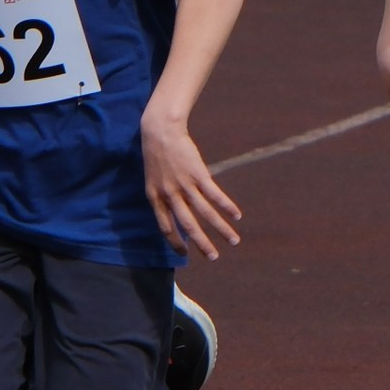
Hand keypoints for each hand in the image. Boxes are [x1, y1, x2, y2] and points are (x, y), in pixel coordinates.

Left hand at [142, 113, 242, 259]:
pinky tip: (236, 215)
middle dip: (203, 244)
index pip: (166, 228)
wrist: (160, 131)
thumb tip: (175, 213)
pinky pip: (215, 195)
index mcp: (155, 198)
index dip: (175, 242)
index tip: (185, 252)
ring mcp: (185, 185)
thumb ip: (164, 197)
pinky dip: (227, 206)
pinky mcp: (199, 174)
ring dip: (221, 229)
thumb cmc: (156, 156)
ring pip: (206, 213)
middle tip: (214, 257)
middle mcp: (170, 195)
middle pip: (188, 225)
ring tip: (234, 240)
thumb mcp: (153, 180)